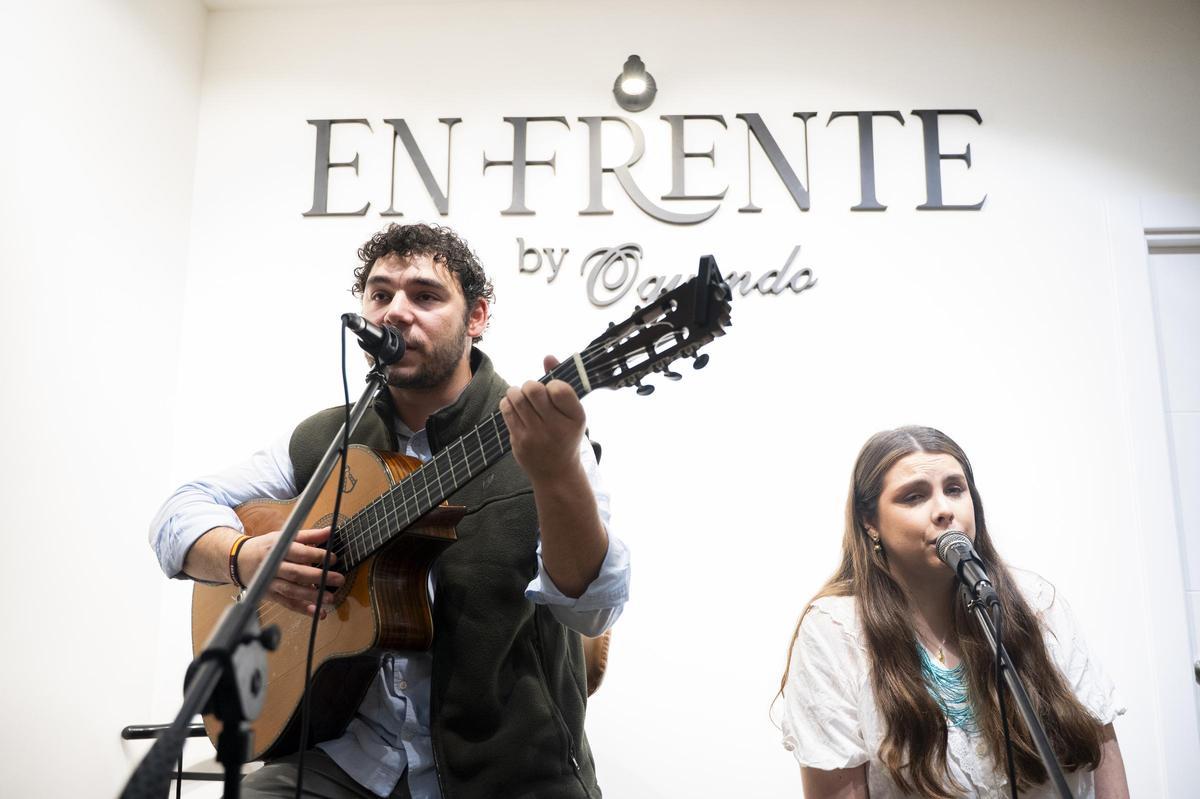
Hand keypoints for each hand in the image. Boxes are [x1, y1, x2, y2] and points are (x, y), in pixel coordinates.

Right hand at [237, 526, 344, 616]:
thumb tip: (330, 531)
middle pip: (297, 573)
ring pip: (292, 591)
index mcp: (278, 549)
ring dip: (312, 596)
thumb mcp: (284, 537)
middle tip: (338, 579)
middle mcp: (273, 566)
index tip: (333, 558)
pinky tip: (316, 612)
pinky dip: (302, 609)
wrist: (239, 561)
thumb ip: (309, 536)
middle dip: (319, 577)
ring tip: (330, 598)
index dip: (317, 556)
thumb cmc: (266, 547)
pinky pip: (287, 604)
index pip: (299, 552)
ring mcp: (270, 583)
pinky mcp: (270, 595)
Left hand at [499, 355, 585, 483]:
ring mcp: (536, 436)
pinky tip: (515, 408)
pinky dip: (508, 403)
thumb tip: (548, 357)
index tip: (552, 391)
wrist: (556, 473)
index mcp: (575, 418)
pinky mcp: (519, 441)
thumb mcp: (572, 413)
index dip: (552, 384)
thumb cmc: (565, 435)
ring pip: (516, 397)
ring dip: (516, 392)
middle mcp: (556, 427)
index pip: (558, 388)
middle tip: (531, 391)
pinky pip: (506, 410)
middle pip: (532, 389)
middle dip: (529, 385)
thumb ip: (561, 383)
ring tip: (521, 397)